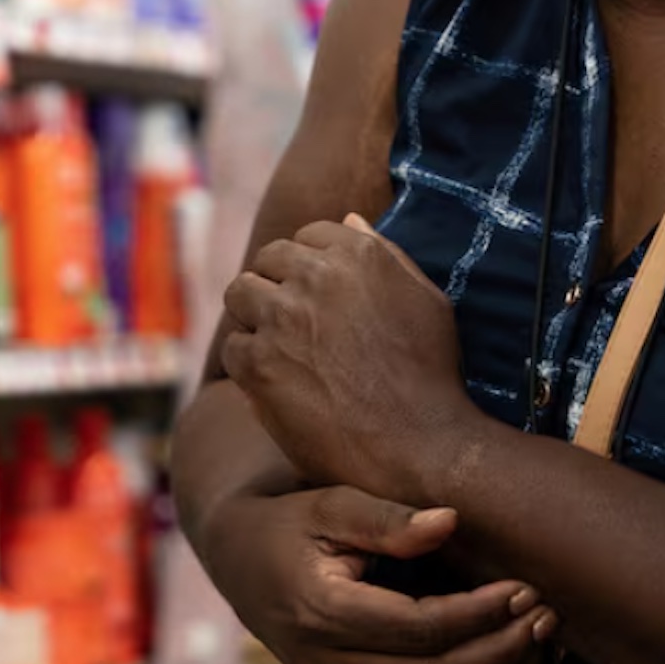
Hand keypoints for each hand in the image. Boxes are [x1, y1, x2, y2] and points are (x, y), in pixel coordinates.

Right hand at [199, 482, 553, 663]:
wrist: (237, 559)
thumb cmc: (290, 521)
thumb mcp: (329, 503)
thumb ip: (387, 518)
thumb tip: (451, 522)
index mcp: (321, 610)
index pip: (422, 628)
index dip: (480, 613)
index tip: (523, 586)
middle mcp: (324, 663)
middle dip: (501, 650)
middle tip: (544, 614)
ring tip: (532, 636)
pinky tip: (496, 658)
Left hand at [222, 217, 477, 500]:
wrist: (420, 446)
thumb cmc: (430, 376)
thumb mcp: (425, 301)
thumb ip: (384, 254)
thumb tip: (349, 217)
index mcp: (358, 254)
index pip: (308, 235)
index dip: (308, 266)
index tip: (316, 297)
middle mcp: (316, 276)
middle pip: (268, 259)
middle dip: (277, 285)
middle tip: (293, 325)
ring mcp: (283, 317)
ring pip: (240, 293)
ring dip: (254, 316)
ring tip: (280, 348)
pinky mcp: (259, 361)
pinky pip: (234, 345)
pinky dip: (248, 363)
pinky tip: (277, 384)